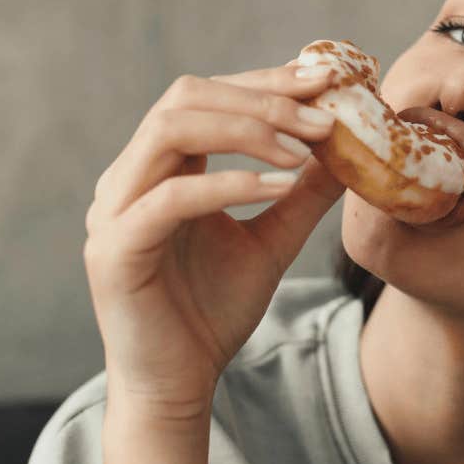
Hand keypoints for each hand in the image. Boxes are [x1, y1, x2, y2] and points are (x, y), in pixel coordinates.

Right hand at [83, 62, 343, 419]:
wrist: (177, 384)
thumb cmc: (213, 313)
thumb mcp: (272, 242)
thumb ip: (302, 196)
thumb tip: (349, 152)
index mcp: (159, 168)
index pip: (208, 96)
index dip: (266, 81)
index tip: (326, 79)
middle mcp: (129, 176)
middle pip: (187, 97)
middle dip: (262, 97)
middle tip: (324, 113)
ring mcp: (114, 208)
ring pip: (171, 130)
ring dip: (246, 129)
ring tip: (306, 148)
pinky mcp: (116, 248)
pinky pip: (171, 197)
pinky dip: (229, 183)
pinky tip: (281, 185)